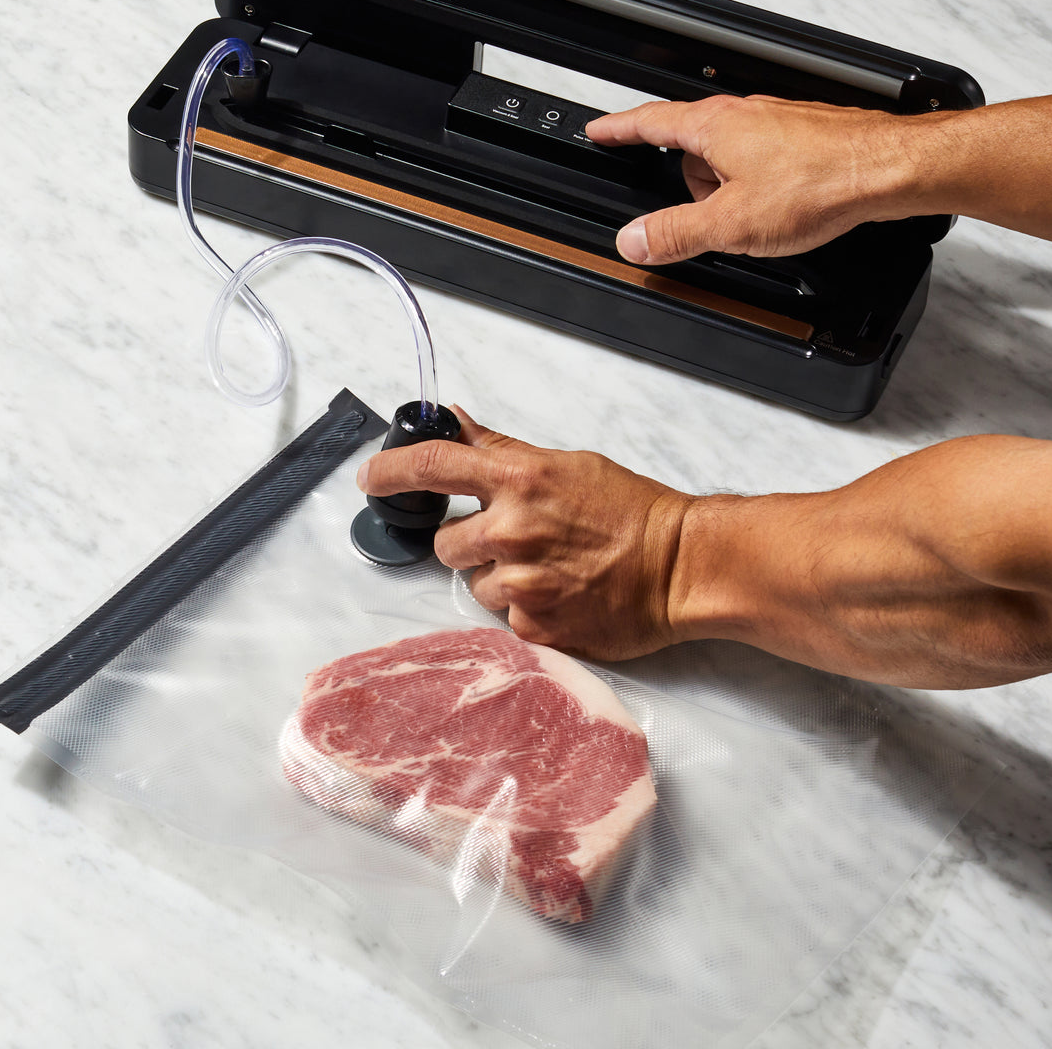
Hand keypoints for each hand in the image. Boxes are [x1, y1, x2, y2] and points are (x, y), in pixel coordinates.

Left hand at [355, 408, 693, 659]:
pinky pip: (504, 620)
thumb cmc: (634, 512)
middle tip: (513, 542)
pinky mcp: (533, 628)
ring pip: (474, 585)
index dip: (390, 471)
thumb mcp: (566, 465)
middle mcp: (511, 531)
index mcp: (519, 481)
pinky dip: (525, 611)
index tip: (372, 478)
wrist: (680, 567)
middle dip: (469, 544)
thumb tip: (457, 423)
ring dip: (498, 580)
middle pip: (443, 544)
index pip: (432, 465)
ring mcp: (520, 584)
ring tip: (548, 572)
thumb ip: (504, 452)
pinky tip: (562, 597)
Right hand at [584, 94, 921, 264]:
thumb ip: (676, 232)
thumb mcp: (731, 223)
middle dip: (691, 186)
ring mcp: (776, 124)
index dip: (618, 129)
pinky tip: (785, 211)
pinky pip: (766, 163)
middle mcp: (744, 115)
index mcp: (714, 127)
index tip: (598, 131)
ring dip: (731, 190)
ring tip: (755, 222)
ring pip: (732, 158)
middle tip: (704, 220)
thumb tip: (634, 239)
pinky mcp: (805, 139)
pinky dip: (764, 187)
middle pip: (693, 148)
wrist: (885, 169)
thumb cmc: (820, 183)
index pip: (649, 122)